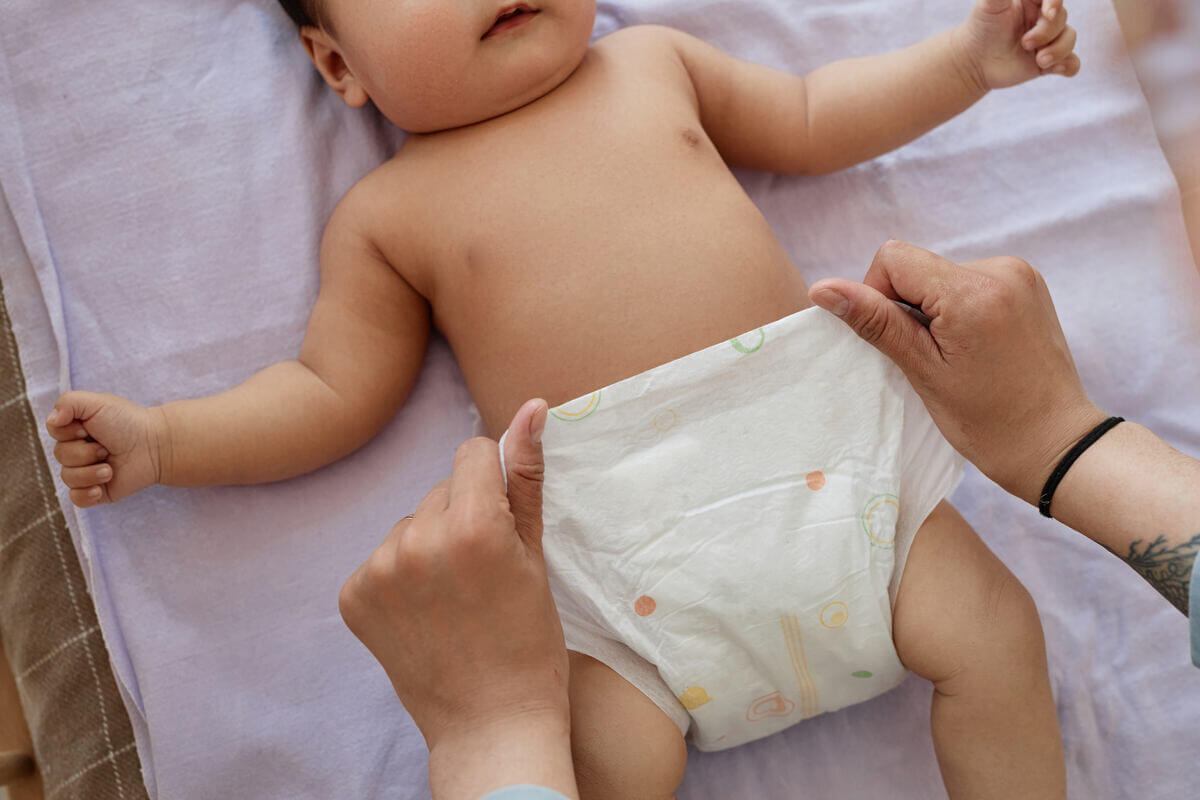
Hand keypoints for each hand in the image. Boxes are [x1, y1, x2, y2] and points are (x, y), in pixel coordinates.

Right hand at [46, 390, 166, 506]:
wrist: (156, 446)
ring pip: (67, 478)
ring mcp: (87, 471)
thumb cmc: (128, 422)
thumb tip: (52, 420)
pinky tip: (100, 488)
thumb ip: (68, 402)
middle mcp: (78, 450)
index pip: (53, 431)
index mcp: (76, 429)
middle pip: (60, 455)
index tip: (87, 429)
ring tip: (110, 468)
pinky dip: (86, 494)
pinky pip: (77, 499)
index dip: (68, 432)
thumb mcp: (97, 403)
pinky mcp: (97, 491)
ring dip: (90, 472)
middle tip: (106, 448)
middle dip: (84, 452)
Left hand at [338, 398, 575, 796]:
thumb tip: (531, 407)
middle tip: (482, 572)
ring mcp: (378, 571)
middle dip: (461, 516)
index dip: (493, 481)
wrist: (491, 722)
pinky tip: (423, 613)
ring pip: (410, 524)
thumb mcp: (536, 555)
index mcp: (471, 526)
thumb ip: (526, 477)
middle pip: (440, 490)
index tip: (502, 522)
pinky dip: (399, 578)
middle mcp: (416, 541)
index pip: (472, 453)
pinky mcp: (353, 597)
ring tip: (453, 597)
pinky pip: (380, 559)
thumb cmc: (529, 641)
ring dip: (428, 546)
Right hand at [809, 240, 1108, 504]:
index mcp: (973, 291)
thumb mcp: (923, 371)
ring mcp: (1019, 274)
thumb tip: (822, 288)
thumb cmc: (988, 420)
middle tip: (930, 357)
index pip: (893, 259)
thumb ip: (874, 322)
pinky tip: (974, 347)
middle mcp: (1000, 269)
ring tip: (957, 356)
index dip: (877, 296)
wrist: (1056, 442)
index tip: (899, 342)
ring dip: (933, 310)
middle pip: (916, 266)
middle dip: (908, 307)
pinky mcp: (1027, 283)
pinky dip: (957, 309)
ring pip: (940, 275)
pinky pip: (968, 282)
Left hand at [956, 0, 1080, 89]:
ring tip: (1039, 60)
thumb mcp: (990, 4)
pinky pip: (1071, 63)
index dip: (1055, 3)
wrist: (972, 60)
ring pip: (1069, 39)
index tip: (1047, 12)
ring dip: (1058, 51)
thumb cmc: (981, 27)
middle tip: (1024, 43)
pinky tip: (1056, 69)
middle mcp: (1044, 18)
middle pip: (1061, 19)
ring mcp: (1048, 40)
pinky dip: (1068, 66)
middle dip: (1046, 33)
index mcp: (1035, 1)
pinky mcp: (1048, 62)